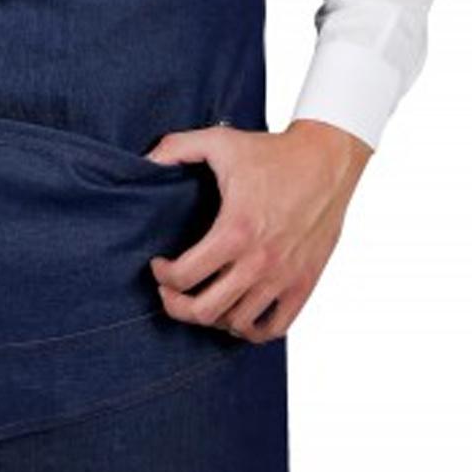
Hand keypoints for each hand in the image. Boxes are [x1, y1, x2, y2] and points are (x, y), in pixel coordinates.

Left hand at [145, 117, 373, 342]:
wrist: (326, 161)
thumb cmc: (273, 152)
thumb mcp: (219, 141)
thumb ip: (176, 147)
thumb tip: (145, 162)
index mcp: (235, 230)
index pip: (184, 276)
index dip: (162, 276)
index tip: (159, 265)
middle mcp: (259, 261)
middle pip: (205, 311)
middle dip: (177, 306)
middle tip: (170, 293)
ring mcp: (283, 277)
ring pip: (237, 324)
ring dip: (213, 317)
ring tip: (204, 298)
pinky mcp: (304, 284)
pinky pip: (275, 328)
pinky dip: (252, 330)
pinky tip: (239, 313)